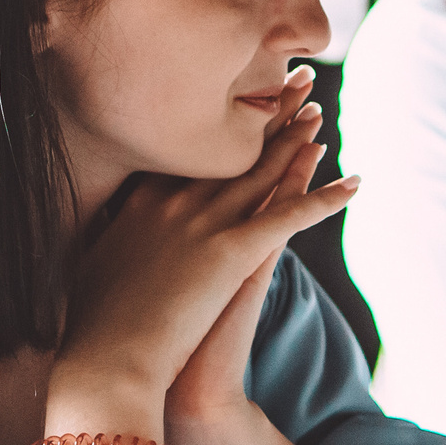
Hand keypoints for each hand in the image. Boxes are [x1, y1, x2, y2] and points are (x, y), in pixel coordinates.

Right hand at [56, 72, 354, 414]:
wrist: (106, 362)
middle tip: (290, 82)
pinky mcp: (231, 253)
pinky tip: (354, 184)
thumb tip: (105, 234)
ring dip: (295, 139)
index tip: (234, 100)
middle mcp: (174, 201)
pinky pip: (291, 218)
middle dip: (262, 113)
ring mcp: (204, 223)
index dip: (216, 124)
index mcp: (139, 202)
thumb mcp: (91, 268)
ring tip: (318, 112)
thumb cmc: (93, 329)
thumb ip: (107, 241)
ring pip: (261, 170)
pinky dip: (325, 199)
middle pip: (228, 148)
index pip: (187, 151)